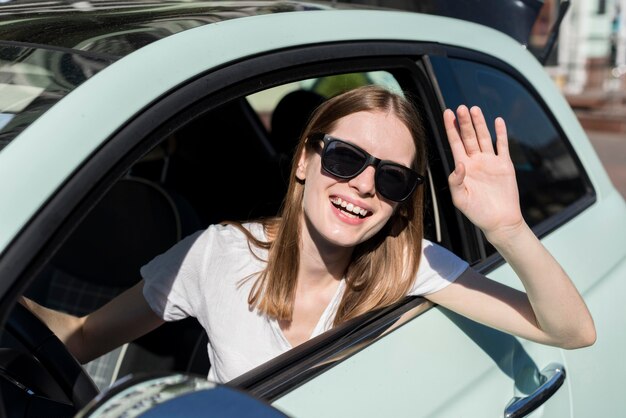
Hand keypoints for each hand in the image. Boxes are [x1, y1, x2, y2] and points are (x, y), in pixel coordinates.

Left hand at [443, 105, 523, 240]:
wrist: (499, 221)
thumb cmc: (477, 212)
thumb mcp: (460, 198)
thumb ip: (456, 181)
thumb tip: (459, 164)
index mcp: (462, 167)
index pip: (455, 143)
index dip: (451, 128)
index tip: (447, 113)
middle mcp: (475, 161)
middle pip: (468, 137)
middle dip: (464, 122)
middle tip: (461, 107)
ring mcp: (490, 162)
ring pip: (484, 137)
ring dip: (479, 123)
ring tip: (474, 109)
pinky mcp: (504, 165)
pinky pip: (502, 146)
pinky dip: (500, 133)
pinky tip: (498, 121)